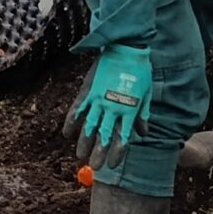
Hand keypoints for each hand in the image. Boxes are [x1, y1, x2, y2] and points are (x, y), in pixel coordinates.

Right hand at [64, 46, 152, 168]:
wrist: (126, 47)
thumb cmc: (139, 70)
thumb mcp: (146, 93)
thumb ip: (142, 115)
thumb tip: (143, 134)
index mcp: (129, 109)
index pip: (122, 138)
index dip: (116, 153)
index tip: (111, 165)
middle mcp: (113, 107)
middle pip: (103, 136)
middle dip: (98, 153)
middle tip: (94, 166)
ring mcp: (99, 99)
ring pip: (88, 126)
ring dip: (83, 142)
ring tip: (80, 156)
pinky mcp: (88, 90)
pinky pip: (77, 109)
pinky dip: (70, 122)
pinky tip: (66, 134)